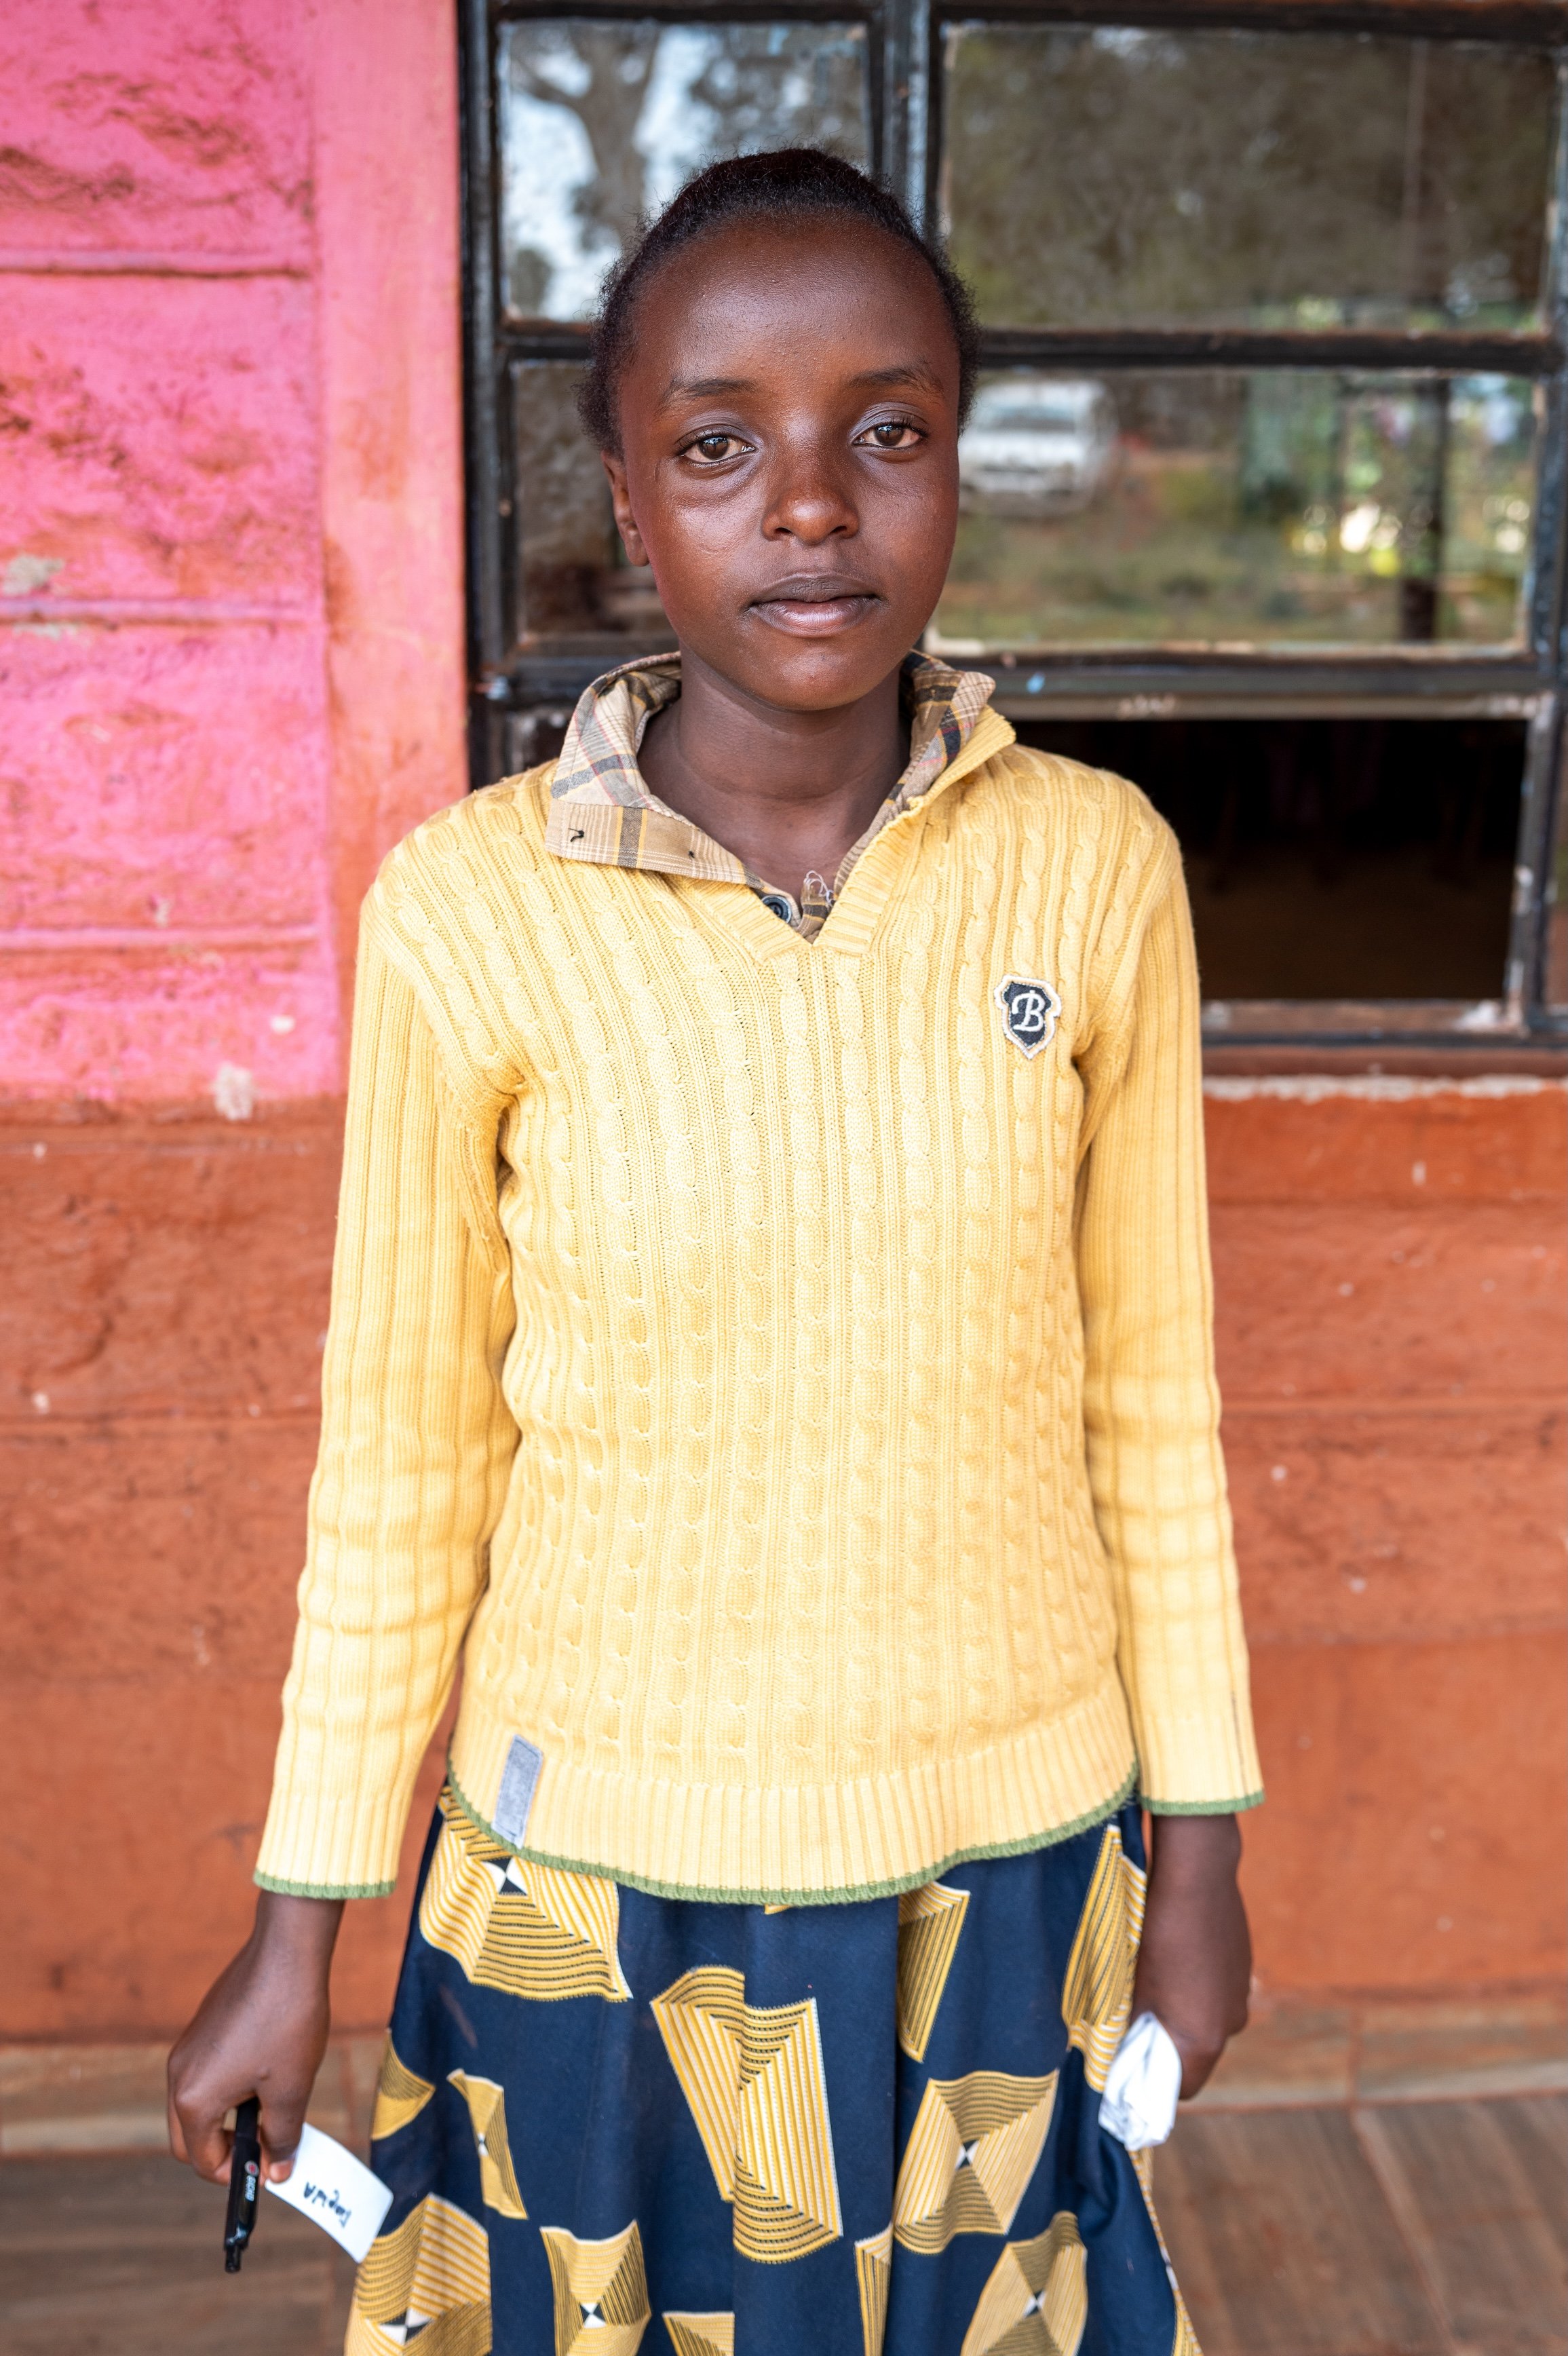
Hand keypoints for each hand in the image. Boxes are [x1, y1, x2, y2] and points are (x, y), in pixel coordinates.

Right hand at [167, 1891, 344, 2184]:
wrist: (286, 1951)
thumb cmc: (287, 2021)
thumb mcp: (290, 2089)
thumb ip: (281, 2137)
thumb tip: (277, 2170)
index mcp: (193, 2098)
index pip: (202, 2161)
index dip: (237, 2174)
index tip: (272, 2168)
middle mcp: (178, 2075)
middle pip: (189, 2139)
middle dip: (224, 2152)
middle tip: (267, 2147)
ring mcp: (186, 2049)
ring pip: (195, 2107)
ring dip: (226, 2120)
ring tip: (272, 2108)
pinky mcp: (201, 2029)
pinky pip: (205, 2076)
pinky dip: (227, 2091)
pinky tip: (266, 2073)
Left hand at [1130, 1813, 1250, 2098]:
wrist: (1198, 1872)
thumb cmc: (1158, 1932)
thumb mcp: (1134, 1987)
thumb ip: (1130, 2029)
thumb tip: (1117, 2053)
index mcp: (1204, 2038)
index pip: (1181, 2089)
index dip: (1151, 2082)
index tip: (1127, 2060)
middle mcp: (1232, 2024)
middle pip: (1194, 2055)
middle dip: (1164, 2045)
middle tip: (1133, 2017)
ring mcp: (1241, 1994)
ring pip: (1205, 2022)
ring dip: (1181, 2014)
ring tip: (1152, 1981)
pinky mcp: (1242, 1966)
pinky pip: (1216, 1994)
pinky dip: (1196, 1989)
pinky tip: (1175, 1958)